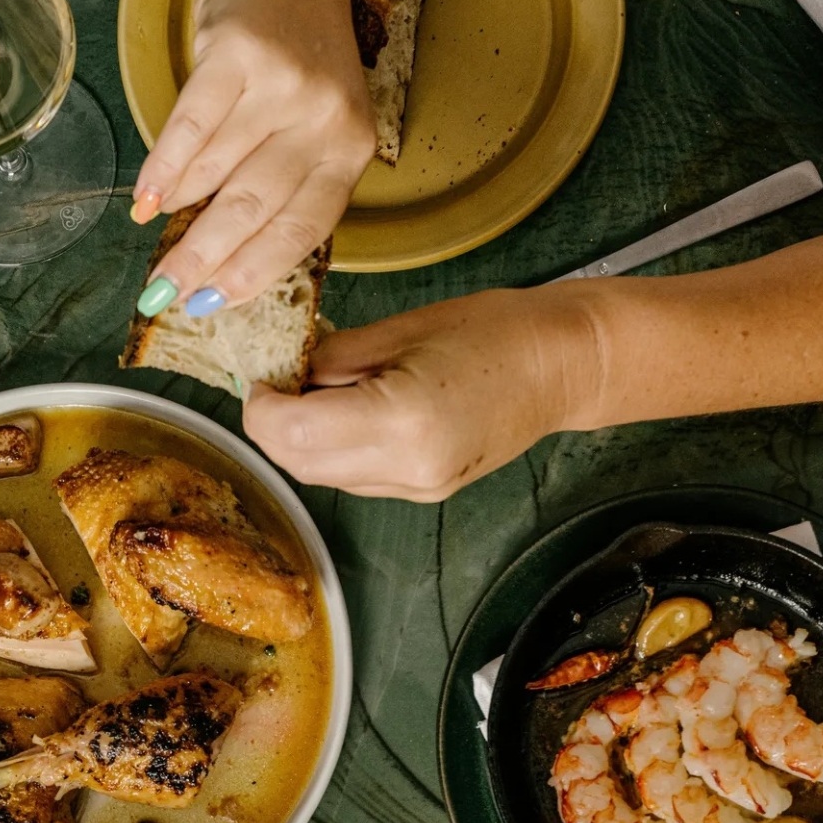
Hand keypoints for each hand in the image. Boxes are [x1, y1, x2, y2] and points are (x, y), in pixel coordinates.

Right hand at [133, 0, 374, 317]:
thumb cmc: (298, 49)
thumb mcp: (317, 119)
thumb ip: (287, 180)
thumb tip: (223, 257)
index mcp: (351, 148)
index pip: (301, 230)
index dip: (253, 274)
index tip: (213, 306)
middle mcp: (324, 120)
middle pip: (254, 210)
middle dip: (204, 262)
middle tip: (165, 295)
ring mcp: (282, 87)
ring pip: (217, 174)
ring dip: (178, 217)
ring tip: (151, 244)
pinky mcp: (238, 55)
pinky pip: (189, 130)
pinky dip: (163, 170)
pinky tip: (144, 200)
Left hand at [242, 287, 594, 498]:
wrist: (563, 366)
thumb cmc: (494, 331)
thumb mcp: (400, 331)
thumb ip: (330, 357)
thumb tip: (279, 370)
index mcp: (401, 421)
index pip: (293, 431)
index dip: (261, 406)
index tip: (259, 375)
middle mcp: (407, 468)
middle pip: (299, 462)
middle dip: (272, 425)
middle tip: (276, 379)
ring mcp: (417, 487)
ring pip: (321, 474)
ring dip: (299, 438)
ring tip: (314, 390)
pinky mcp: (422, 491)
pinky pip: (351, 477)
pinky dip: (331, 447)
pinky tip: (345, 410)